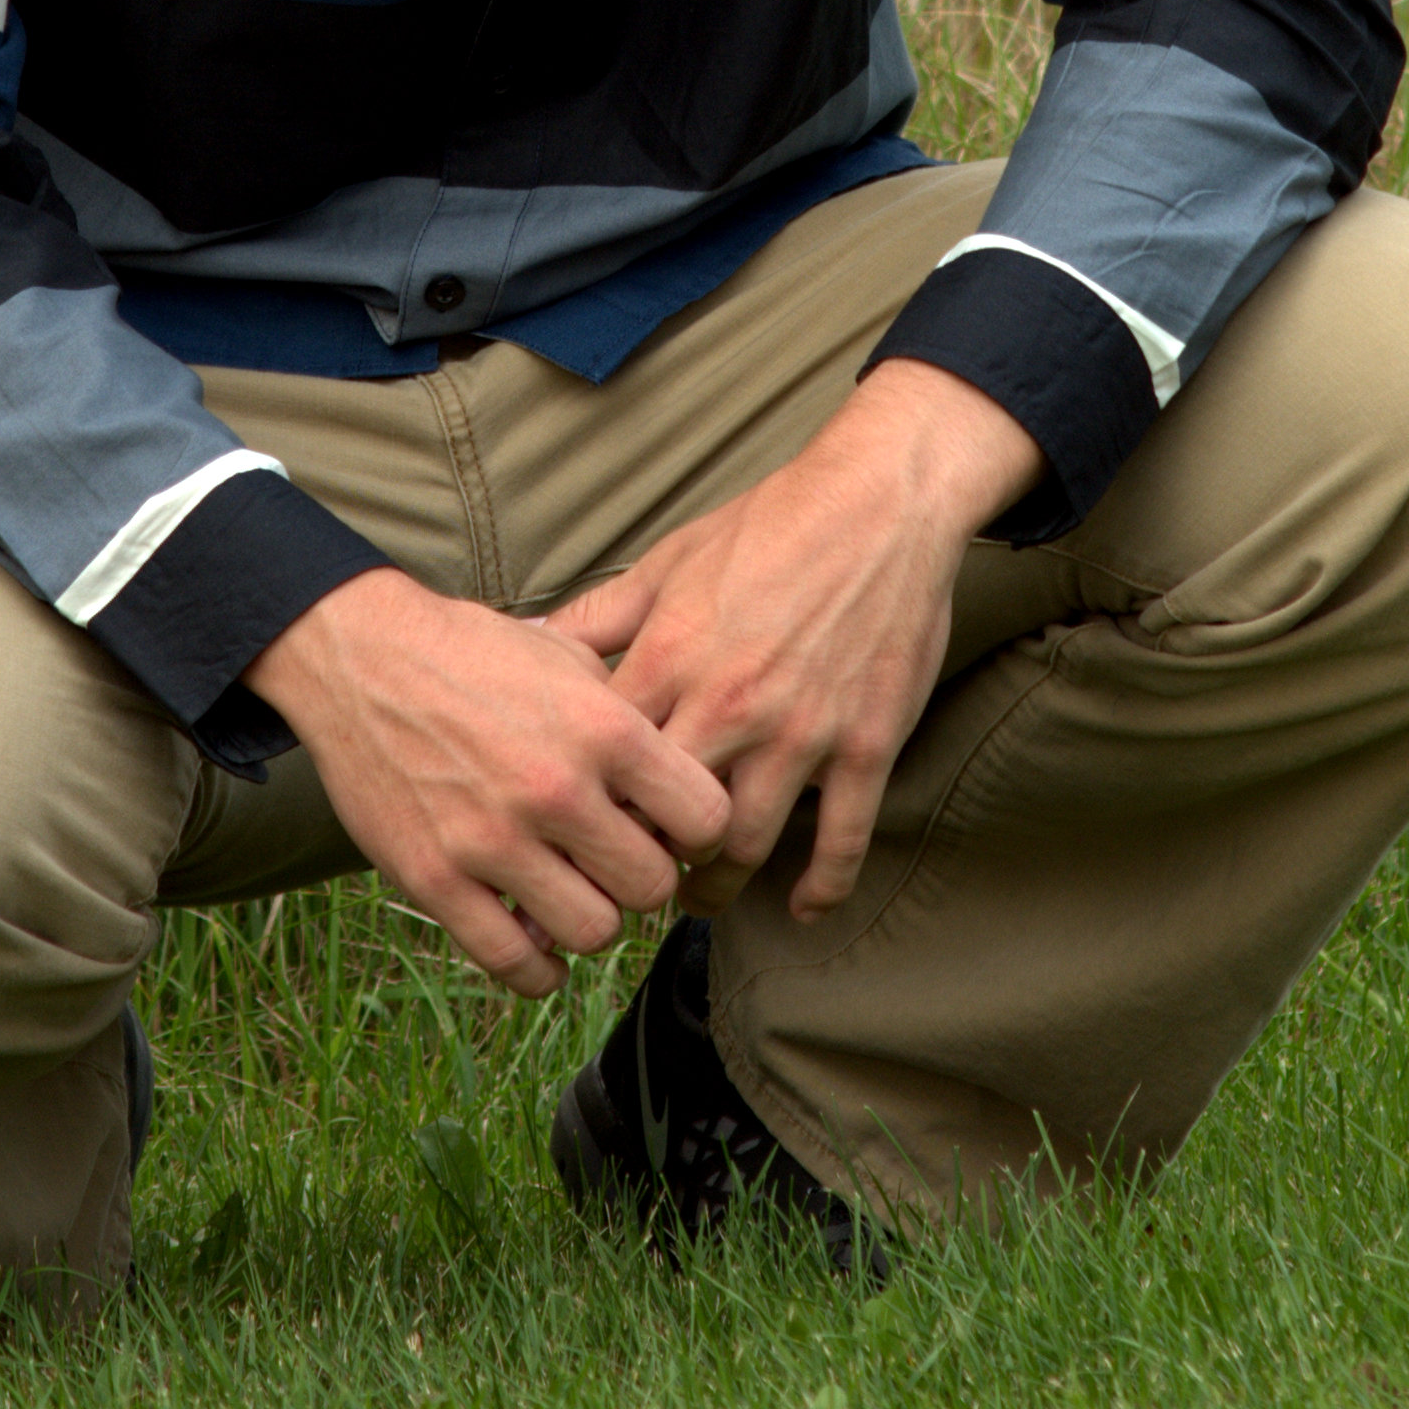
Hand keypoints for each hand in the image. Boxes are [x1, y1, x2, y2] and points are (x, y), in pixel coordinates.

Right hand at [243, 568, 732, 998]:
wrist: (361, 655)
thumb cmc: (472, 650)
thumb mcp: (568, 654)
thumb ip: (628, 713)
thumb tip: (678, 772)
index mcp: (604, 727)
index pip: (707, 819)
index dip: (699, 831)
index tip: (674, 829)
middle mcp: (556, 789)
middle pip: (652, 886)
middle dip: (643, 878)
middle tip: (618, 862)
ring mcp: (494, 840)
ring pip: (594, 932)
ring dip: (591, 918)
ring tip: (573, 891)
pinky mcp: (437, 879)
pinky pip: (514, 964)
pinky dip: (538, 968)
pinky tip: (536, 939)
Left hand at [542, 361, 1034, 923]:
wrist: (879, 502)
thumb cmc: (768, 525)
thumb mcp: (670, 561)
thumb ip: (601, 615)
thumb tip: (529, 641)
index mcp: (673, 658)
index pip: (608, 763)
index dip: (589, 805)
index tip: (581, 826)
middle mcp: (731, 705)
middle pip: (667, 821)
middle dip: (644, 859)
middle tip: (632, 877)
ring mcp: (803, 732)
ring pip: (747, 846)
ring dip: (718, 884)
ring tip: (700, 892)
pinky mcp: (867, 746)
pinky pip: (842, 841)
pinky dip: (820, 887)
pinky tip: (799, 906)